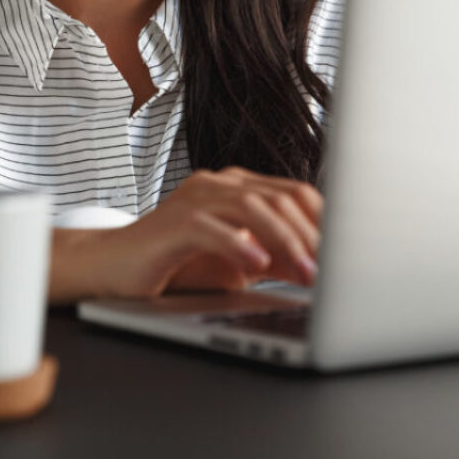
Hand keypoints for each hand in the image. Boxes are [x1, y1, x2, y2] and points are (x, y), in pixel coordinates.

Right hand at [55, 167, 322, 300]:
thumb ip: (276, 257)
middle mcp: (220, 184)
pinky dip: (239, 245)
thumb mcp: (238, 262)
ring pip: (253, 207)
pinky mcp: (173, 222)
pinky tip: (257, 266)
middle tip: (330, 270)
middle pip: (281, 197)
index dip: (324, 222)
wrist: (113, 267)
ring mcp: (196, 198)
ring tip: (305, 274)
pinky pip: (212, 227)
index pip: (295, 193)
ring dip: (285, 242)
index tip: (345, 255)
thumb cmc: (175, 264)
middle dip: (312, 235)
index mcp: (239, 187)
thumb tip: (320, 265)